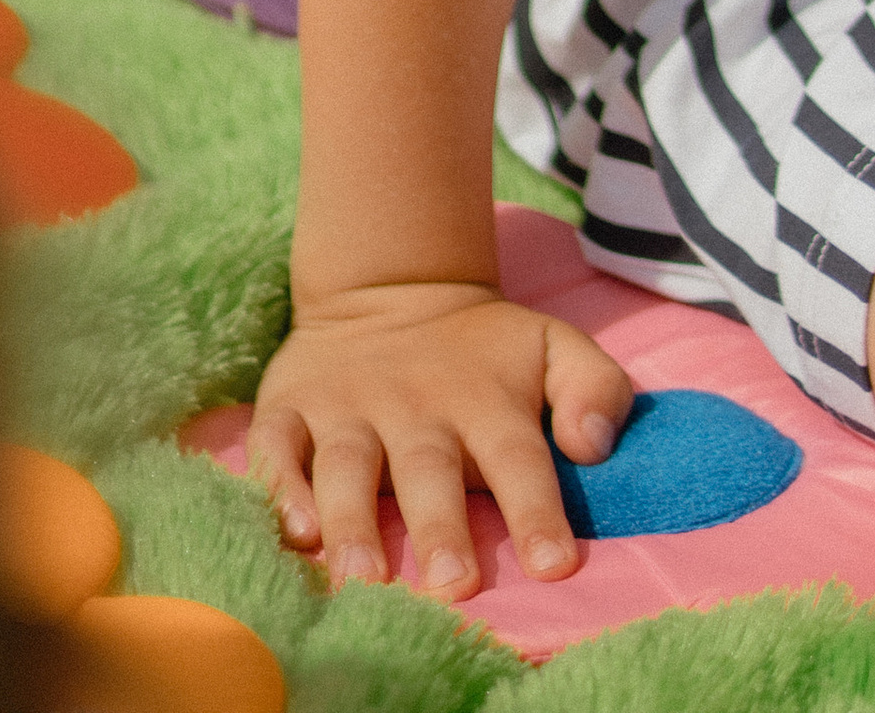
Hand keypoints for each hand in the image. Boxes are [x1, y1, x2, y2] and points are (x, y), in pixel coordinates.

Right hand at [249, 281, 634, 599]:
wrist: (390, 288)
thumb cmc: (482, 350)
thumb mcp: (552, 345)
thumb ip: (595, 387)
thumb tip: (595, 444)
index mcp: (484, 398)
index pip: (518, 457)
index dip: (536, 511)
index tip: (555, 565)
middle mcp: (415, 405)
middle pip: (428, 470)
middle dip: (440, 529)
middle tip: (453, 586)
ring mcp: (347, 405)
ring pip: (347, 466)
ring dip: (354, 522)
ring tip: (364, 579)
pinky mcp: (291, 405)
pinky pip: (278, 447)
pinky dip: (281, 486)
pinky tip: (295, 530)